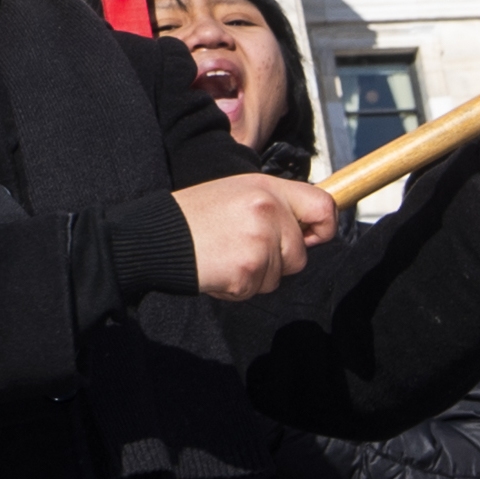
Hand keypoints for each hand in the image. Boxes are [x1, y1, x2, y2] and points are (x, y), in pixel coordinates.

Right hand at [176, 176, 339, 300]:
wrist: (155, 236)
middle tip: (241, 248)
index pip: (323, 207)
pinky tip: (216, 268)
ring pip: (278, 276)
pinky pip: (256, 290)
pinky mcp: (248, 269)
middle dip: (276, 261)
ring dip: (255, 275)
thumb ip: (271, 205)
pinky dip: (237, 288)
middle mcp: (269, 211)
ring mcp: (260, 241)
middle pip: (300, 254)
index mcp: (267, 188)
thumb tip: (307, 229)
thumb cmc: (192, 217)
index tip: (310, 238)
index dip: (323, 228)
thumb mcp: (235, 193)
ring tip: (224, 255)